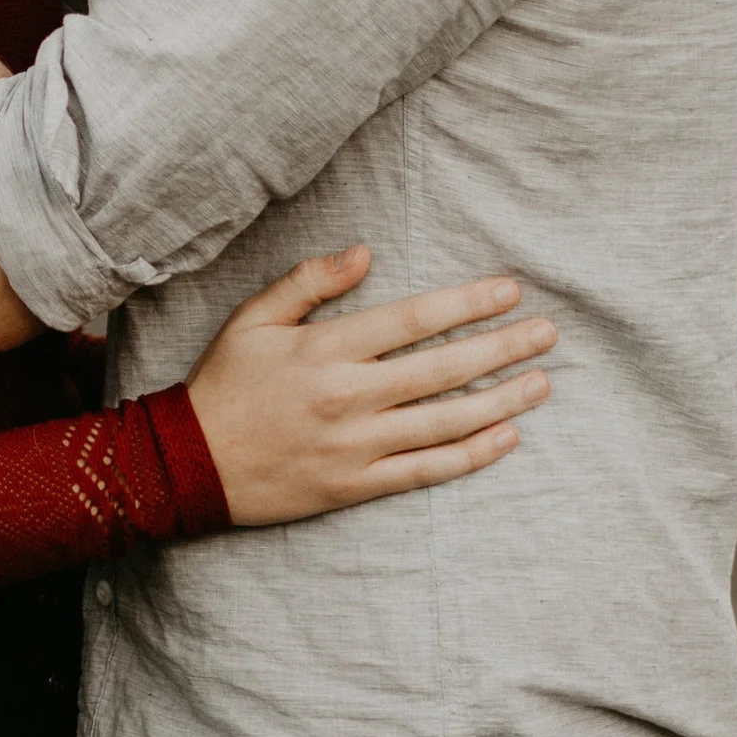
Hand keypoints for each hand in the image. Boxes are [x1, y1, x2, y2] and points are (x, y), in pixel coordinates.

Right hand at [183, 255, 553, 528]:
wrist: (188, 465)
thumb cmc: (223, 384)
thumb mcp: (253, 318)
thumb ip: (310, 281)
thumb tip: (365, 252)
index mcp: (327, 349)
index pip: (415, 319)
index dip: (469, 303)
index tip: (510, 290)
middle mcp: (349, 396)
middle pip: (444, 368)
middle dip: (503, 348)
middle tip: (548, 333)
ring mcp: (357, 445)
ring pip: (446, 421)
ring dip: (502, 401)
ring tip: (542, 383)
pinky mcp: (357, 485)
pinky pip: (426, 470)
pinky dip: (470, 455)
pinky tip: (505, 436)